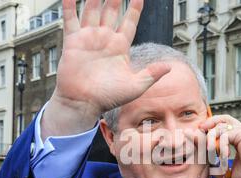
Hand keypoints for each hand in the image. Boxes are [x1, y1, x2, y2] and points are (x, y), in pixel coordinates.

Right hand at [42, 0, 170, 139]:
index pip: (130, 21)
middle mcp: (105, 39)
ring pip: (93, 9)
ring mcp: (89, 38)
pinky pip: (71, 18)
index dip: (135, 8)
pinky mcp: (73, 41)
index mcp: (120, 47)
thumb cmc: (108, 98)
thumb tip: (169, 67)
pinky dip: (70, 5)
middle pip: (112, 11)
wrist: (83, 104)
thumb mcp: (135, 87)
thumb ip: (151, 75)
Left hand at [200, 115, 240, 177]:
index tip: (199, 135)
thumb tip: (208, 168)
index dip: (209, 129)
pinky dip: (220, 145)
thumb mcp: (228, 172)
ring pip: (220, 127)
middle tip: (198, 132)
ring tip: (212, 153)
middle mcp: (240, 131)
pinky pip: (224, 135)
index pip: (221, 126)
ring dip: (212, 139)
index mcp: (237, 138)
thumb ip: (217, 169)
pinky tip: (223, 155)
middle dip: (208, 124)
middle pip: (221, 119)